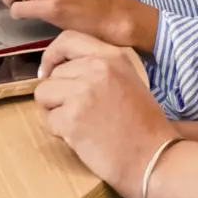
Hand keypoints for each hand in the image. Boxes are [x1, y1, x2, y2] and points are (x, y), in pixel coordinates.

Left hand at [35, 31, 177, 197]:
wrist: (154, 158)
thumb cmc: (143, 126)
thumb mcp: (127, 80)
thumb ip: (98, 69)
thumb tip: (61, 70)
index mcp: (112, 56)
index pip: (68, 39)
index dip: (52, 56)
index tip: (48, 73)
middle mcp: (97, 68)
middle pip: (53, 74)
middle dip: (58, 95)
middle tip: (80, 114)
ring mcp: (83, 92)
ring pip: (44, 94)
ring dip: (55, 112)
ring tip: (79, 125)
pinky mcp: (72, 118)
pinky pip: (47, 120)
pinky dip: (59, 132)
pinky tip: (81, 139)